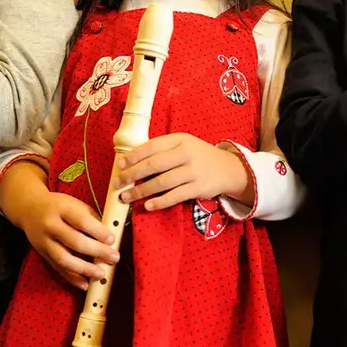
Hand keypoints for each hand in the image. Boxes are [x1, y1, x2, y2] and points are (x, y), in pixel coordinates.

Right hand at [17, 191, 119, 290]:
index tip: (112, 240)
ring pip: (64, 258)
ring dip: (84, 269)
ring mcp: (44, 241)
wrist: (29, 208)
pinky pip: (57, 268)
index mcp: (62, 208)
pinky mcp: (42, 254)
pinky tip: (85, 284)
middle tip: (114, 258)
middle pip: (74, 241)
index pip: (81, 221)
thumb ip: (91, 219)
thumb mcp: (75, 205)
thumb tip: (110, 238)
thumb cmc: (59, 206)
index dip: (98, 232)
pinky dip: (72, 278)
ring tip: (100, 274)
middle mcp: (50, 225)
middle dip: (97, 251)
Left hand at [116, 134, 249, 210]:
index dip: (134, 156)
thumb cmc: (199, 156)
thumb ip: (164, 150)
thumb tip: (132, 160)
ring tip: (127, 197)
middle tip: (117, 183)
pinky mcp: (198, 188)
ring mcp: (193, 171)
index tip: (120, 164)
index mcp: (180, 140)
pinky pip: (175, 196)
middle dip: (132, 175)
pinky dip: (160, 202)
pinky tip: (148, 206)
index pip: (152, 146)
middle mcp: (186, 154)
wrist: (228, 169)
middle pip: (154, 165)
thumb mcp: (184, 144)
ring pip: (161, 182)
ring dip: (141, 191)